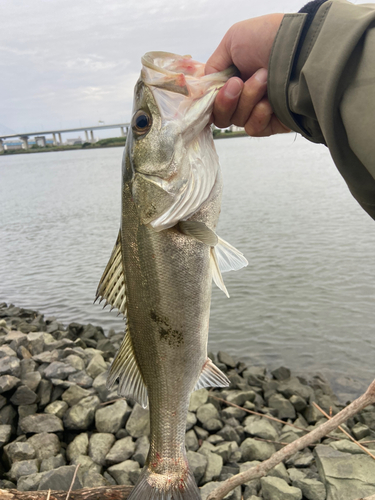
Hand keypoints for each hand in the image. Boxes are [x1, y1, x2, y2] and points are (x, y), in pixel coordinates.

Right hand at [205, 14, 290, 135]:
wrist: (303, 50)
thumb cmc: (270, 38)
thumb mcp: (233, 40)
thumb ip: (213, 66)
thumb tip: (204, 86)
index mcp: (234, 76)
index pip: (212, 99)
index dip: (210, 98)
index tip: (214, 89)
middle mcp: (245, 94)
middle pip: (220, 115)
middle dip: (226, 100)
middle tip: (238, 82)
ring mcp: (258, 109)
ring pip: (236, 121)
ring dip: (248, 100)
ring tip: (265, 79)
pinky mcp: (272, 123)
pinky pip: (253, 128)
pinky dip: (259, 115)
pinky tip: (270, 102)